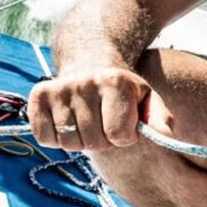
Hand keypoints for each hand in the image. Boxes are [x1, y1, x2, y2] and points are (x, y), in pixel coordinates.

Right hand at [27, 65, 171, 152]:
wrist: (91, 64)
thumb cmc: (122, 91)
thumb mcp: (146, 99)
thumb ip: (159, 118)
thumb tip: (167, 134)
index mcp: (116, 82)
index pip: (119, 135)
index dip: (125, 137)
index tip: (125, 124)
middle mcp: (85, 82)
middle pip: (94, 142)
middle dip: (103, 140)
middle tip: (104, 123)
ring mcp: (60, 88)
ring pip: (69, 143)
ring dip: (80, 141)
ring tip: (87, 122)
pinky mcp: (38, 96)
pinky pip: (45, 138)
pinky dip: (57, 139)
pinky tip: (68, 122)